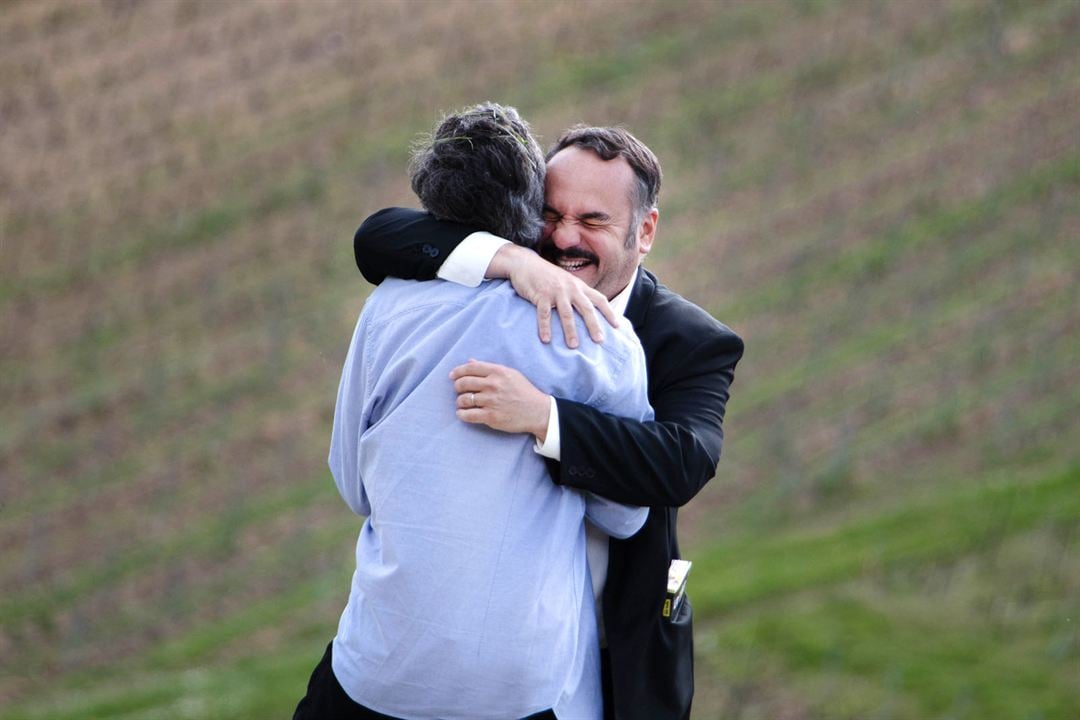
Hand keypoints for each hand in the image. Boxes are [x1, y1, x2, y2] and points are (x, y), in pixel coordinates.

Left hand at [450, 359, 550, 439]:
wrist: (538, 411)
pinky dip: (461, 414)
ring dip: (459, 401)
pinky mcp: (491, 417)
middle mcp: (493, 385)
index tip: (452, 375)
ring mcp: (491, 401)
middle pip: (464, 383)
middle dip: (457, 386)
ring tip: (462, 403)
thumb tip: (470, 362)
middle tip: (458, 390)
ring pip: (464, 399)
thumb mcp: (510, 374)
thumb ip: (490, 369)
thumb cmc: (524, 391)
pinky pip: (468, 415)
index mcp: (498, 372)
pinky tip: (462, 413)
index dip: (458, 371)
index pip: (471, 368)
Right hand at [488, 244, 618, 347]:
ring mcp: (556, 291)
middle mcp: (570, 288)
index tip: (617, 326)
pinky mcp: (540, 295)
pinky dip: (545, 327)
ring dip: (570, 330)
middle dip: (594, 325)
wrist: (525, 263)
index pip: (599, 299)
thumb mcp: (567, 282)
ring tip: (574, 346)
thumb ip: (578, 294)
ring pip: (566, 313)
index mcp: (579, 286)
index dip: (609, 312)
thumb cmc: (548, 277)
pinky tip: (546, 340)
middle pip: (586, 308)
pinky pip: (544, 313)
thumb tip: (589, 312)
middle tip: (599, 341)